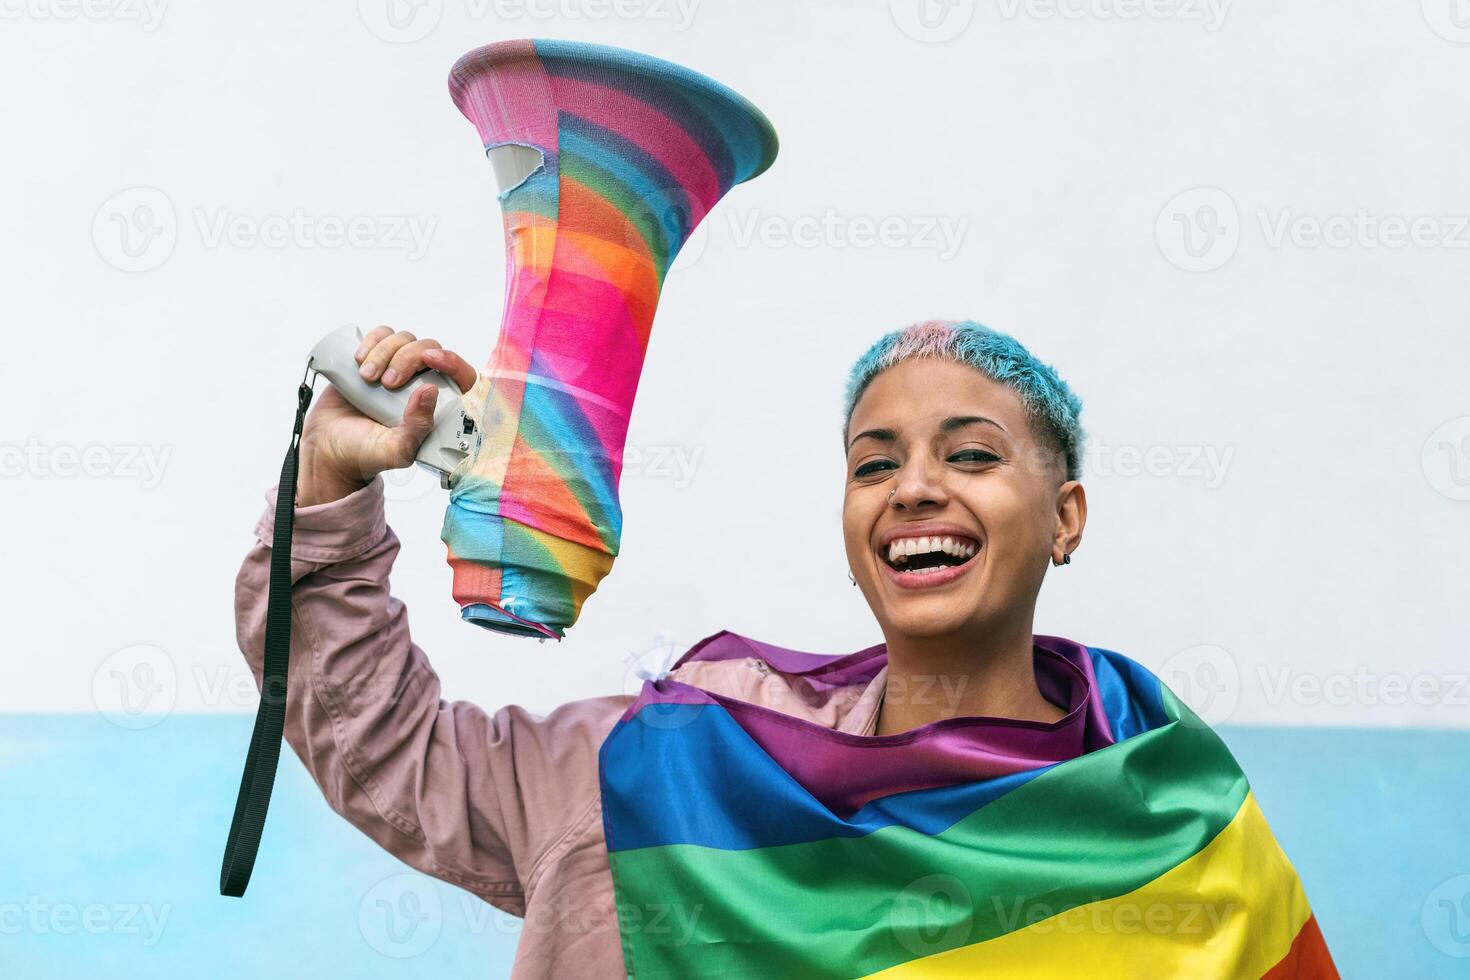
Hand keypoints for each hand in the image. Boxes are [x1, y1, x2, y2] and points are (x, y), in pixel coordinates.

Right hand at [297, 327, 477, 505]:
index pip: (460, 376)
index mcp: (437, 407)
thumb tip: (431, 390)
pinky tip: (359, 360)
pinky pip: (381, 335)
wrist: (328, 447)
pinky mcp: (375, 359)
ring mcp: (397, 368)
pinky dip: (372, 341)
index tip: (431, 360)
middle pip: (428, 349)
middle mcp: (421, 383)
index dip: (453, 362)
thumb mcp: (397, 449)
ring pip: (404, 340)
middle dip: (408, 359)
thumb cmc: (367, 452)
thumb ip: (417, 427)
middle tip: (388, 383)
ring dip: (385, 352)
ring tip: (366, 377)